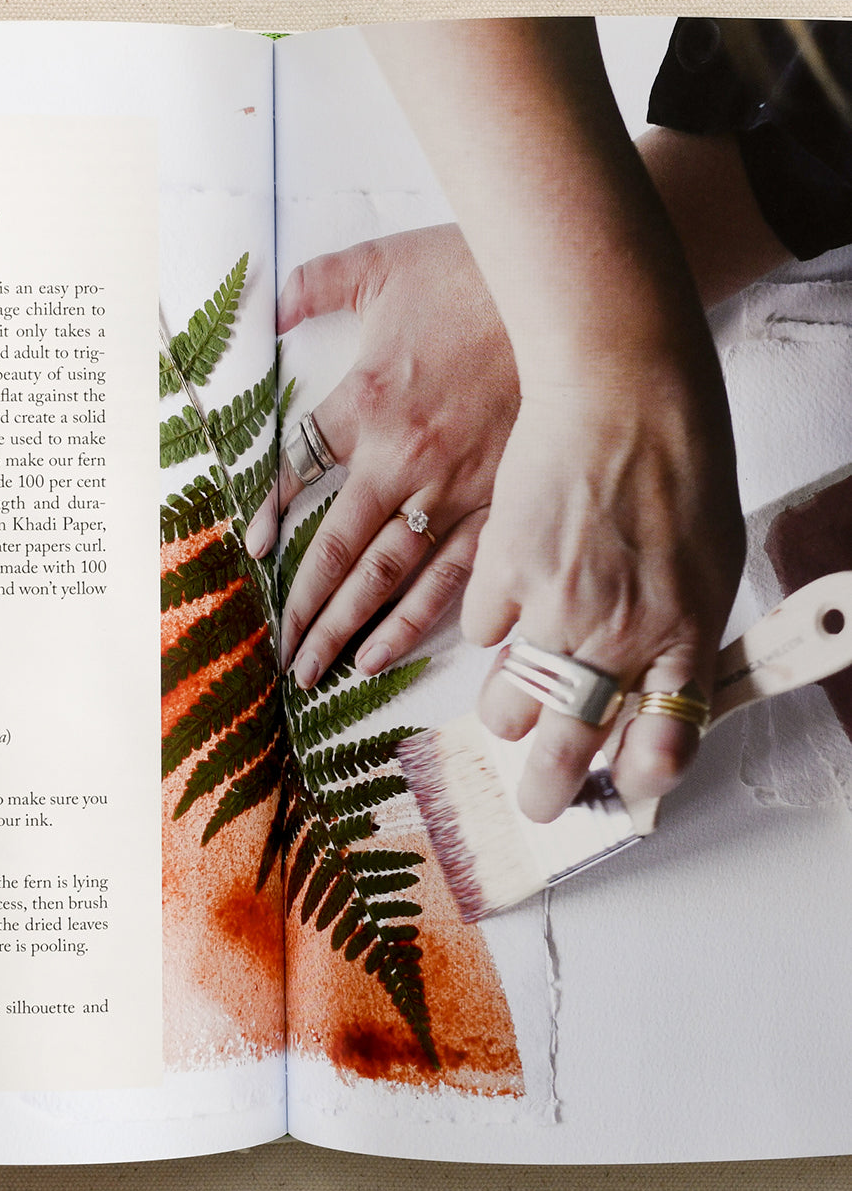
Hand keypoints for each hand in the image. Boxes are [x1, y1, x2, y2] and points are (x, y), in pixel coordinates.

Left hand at [244, 224, 518, 686]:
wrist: (570, 292)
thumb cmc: (478, 275)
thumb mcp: (383, 263)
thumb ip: (317, 285)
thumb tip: (267, 307)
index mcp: (367, 403)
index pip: (297, 470)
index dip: (269, 515)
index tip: (251, 556)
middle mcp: (403, 461)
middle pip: (337, 550)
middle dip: (303, 609)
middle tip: (276, 656)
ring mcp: (455, 491)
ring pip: (388, 578)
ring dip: (347, 629)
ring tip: (315, 672)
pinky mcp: (503, 507)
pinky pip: (452, 578)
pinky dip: (416, 621)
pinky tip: (386, 656)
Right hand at [464, 363, 744, 822]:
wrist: (626, 388)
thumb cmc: (679, 458)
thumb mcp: (708, 555)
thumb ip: (677, 624)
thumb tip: (645, 678)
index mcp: (683, 632)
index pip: (664, 741)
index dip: (639, 776)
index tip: (622, 785)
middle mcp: (620, 635)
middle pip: (566, 753)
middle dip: (547, 791)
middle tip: (539, 802)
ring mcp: (557, 609)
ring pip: (507, 708)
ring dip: (507, 711)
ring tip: (510, 702)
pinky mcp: (503, 574)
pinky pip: (482, 629)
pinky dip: (492, 621)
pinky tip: (509, 586)